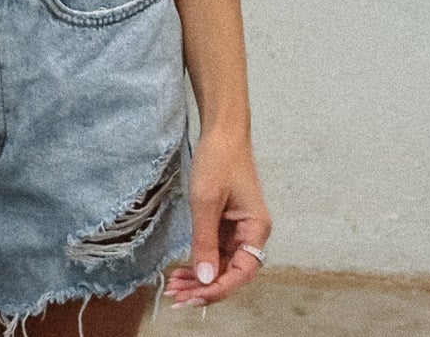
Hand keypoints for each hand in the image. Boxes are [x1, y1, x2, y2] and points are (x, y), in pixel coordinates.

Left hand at [164, 129, 270, 309]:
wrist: (221, 131)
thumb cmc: (219, 159)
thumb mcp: (206, 200)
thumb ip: (205, 241)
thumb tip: (205, 278)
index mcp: (256, 229)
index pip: (242, 272)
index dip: (218, 289)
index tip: (193, 298)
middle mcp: (251, 233)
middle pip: (231, 272)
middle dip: (204, 287)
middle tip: (176, 297)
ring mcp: (238, 229)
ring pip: (221, 265)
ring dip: (199, 278)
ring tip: (174, 288)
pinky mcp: (225, 223)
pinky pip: (214, 251)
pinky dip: (199, 262)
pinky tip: (181, 271)